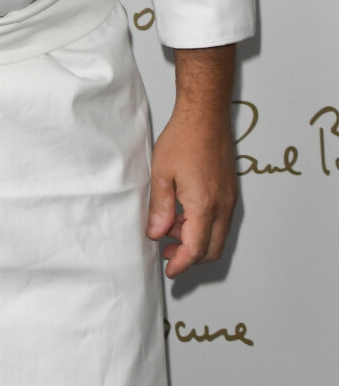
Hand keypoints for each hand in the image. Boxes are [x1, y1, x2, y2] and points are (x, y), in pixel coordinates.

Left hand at [146, 44, 236, 277]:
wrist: (206, 115)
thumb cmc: (183, 139)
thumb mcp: (162, 173)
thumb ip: (160, 207)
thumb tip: (156, 233)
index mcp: (205, 205)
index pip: (196, 249)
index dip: (181, 263)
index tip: (168, 270)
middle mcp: (223, 206)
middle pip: (211, 249)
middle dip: (189, 257)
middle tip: (166, 252)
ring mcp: (230, 199)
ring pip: (217, 236)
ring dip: (196, 241)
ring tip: (170, 229)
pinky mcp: (231, 191)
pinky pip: (221, 221)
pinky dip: (204, 227)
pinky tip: (184, 214)